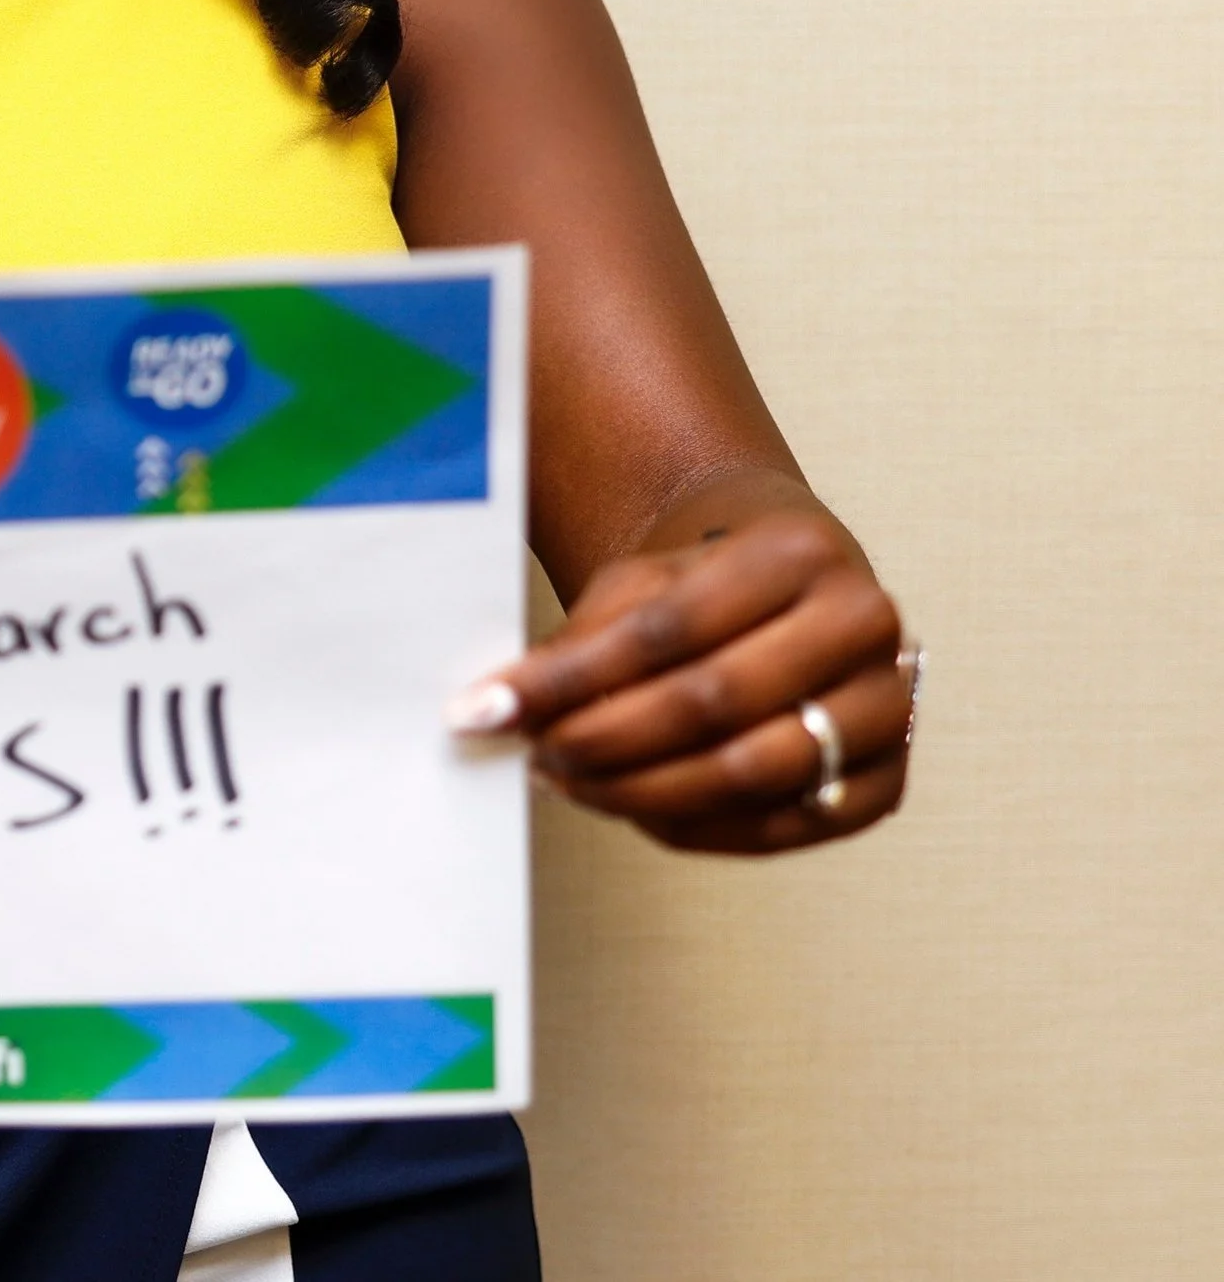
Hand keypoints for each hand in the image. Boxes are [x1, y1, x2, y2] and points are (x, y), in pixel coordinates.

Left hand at [450, 505, 914, 852]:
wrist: (790, 598)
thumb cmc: (705, 586)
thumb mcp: (642, 583)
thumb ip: (583, 642)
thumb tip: (496, 710)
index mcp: (800, 551)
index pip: (670, 626)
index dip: (573, 676)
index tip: (488, 706)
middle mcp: (863, 625)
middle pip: (715, 702)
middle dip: (606, 739)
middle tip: (534, 756)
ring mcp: (888, 709)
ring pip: (751, 773)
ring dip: (640, 791)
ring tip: (568, 782)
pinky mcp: (885, 786)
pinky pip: (777, 826)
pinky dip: (691, 825)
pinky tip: (628, 807)